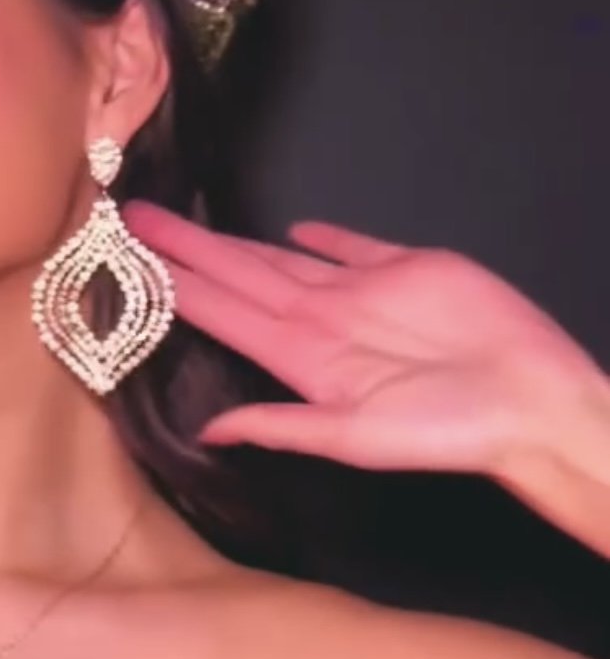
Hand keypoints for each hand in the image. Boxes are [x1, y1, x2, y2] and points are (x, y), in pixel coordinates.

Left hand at [123, 201, 607, 477]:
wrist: (528, 401)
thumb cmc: (448, 431)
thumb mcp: (353, 438)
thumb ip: (280, 427)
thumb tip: (205, 434)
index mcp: (303, 361)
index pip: (224, 315)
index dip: (176, 289)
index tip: (129, 266)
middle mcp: (322, 324)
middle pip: (239, 278)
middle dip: (186, 251)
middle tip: (132, 220)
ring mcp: (362, 294)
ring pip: (280, 259)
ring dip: (233, 243)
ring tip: (183, 224)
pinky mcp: (405, 268)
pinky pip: (352, 248)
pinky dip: (322, 239)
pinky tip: (290, 231)